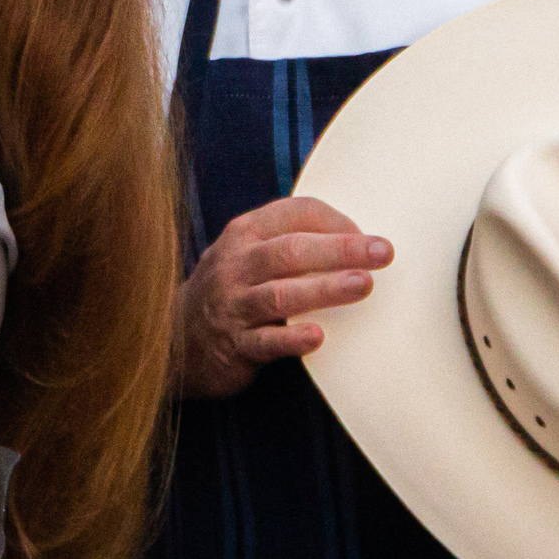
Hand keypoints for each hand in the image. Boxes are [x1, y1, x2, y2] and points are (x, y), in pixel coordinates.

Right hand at [174, 192, 392, 399]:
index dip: (334, 220)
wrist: (176, 338)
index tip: (368, 236)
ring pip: (280, 294)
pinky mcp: (235, 345)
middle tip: (382, 253)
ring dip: (324, 289)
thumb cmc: (231, 290)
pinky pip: (265, 342)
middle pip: (291, 250)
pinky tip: (317, 337)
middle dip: (340, 249)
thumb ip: (290, 241)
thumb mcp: (248, 253)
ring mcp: (233, 305)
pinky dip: (291, 339)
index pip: (293, 213)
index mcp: (244, 233)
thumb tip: (357, 239)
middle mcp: (236, 264)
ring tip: (362, 285)